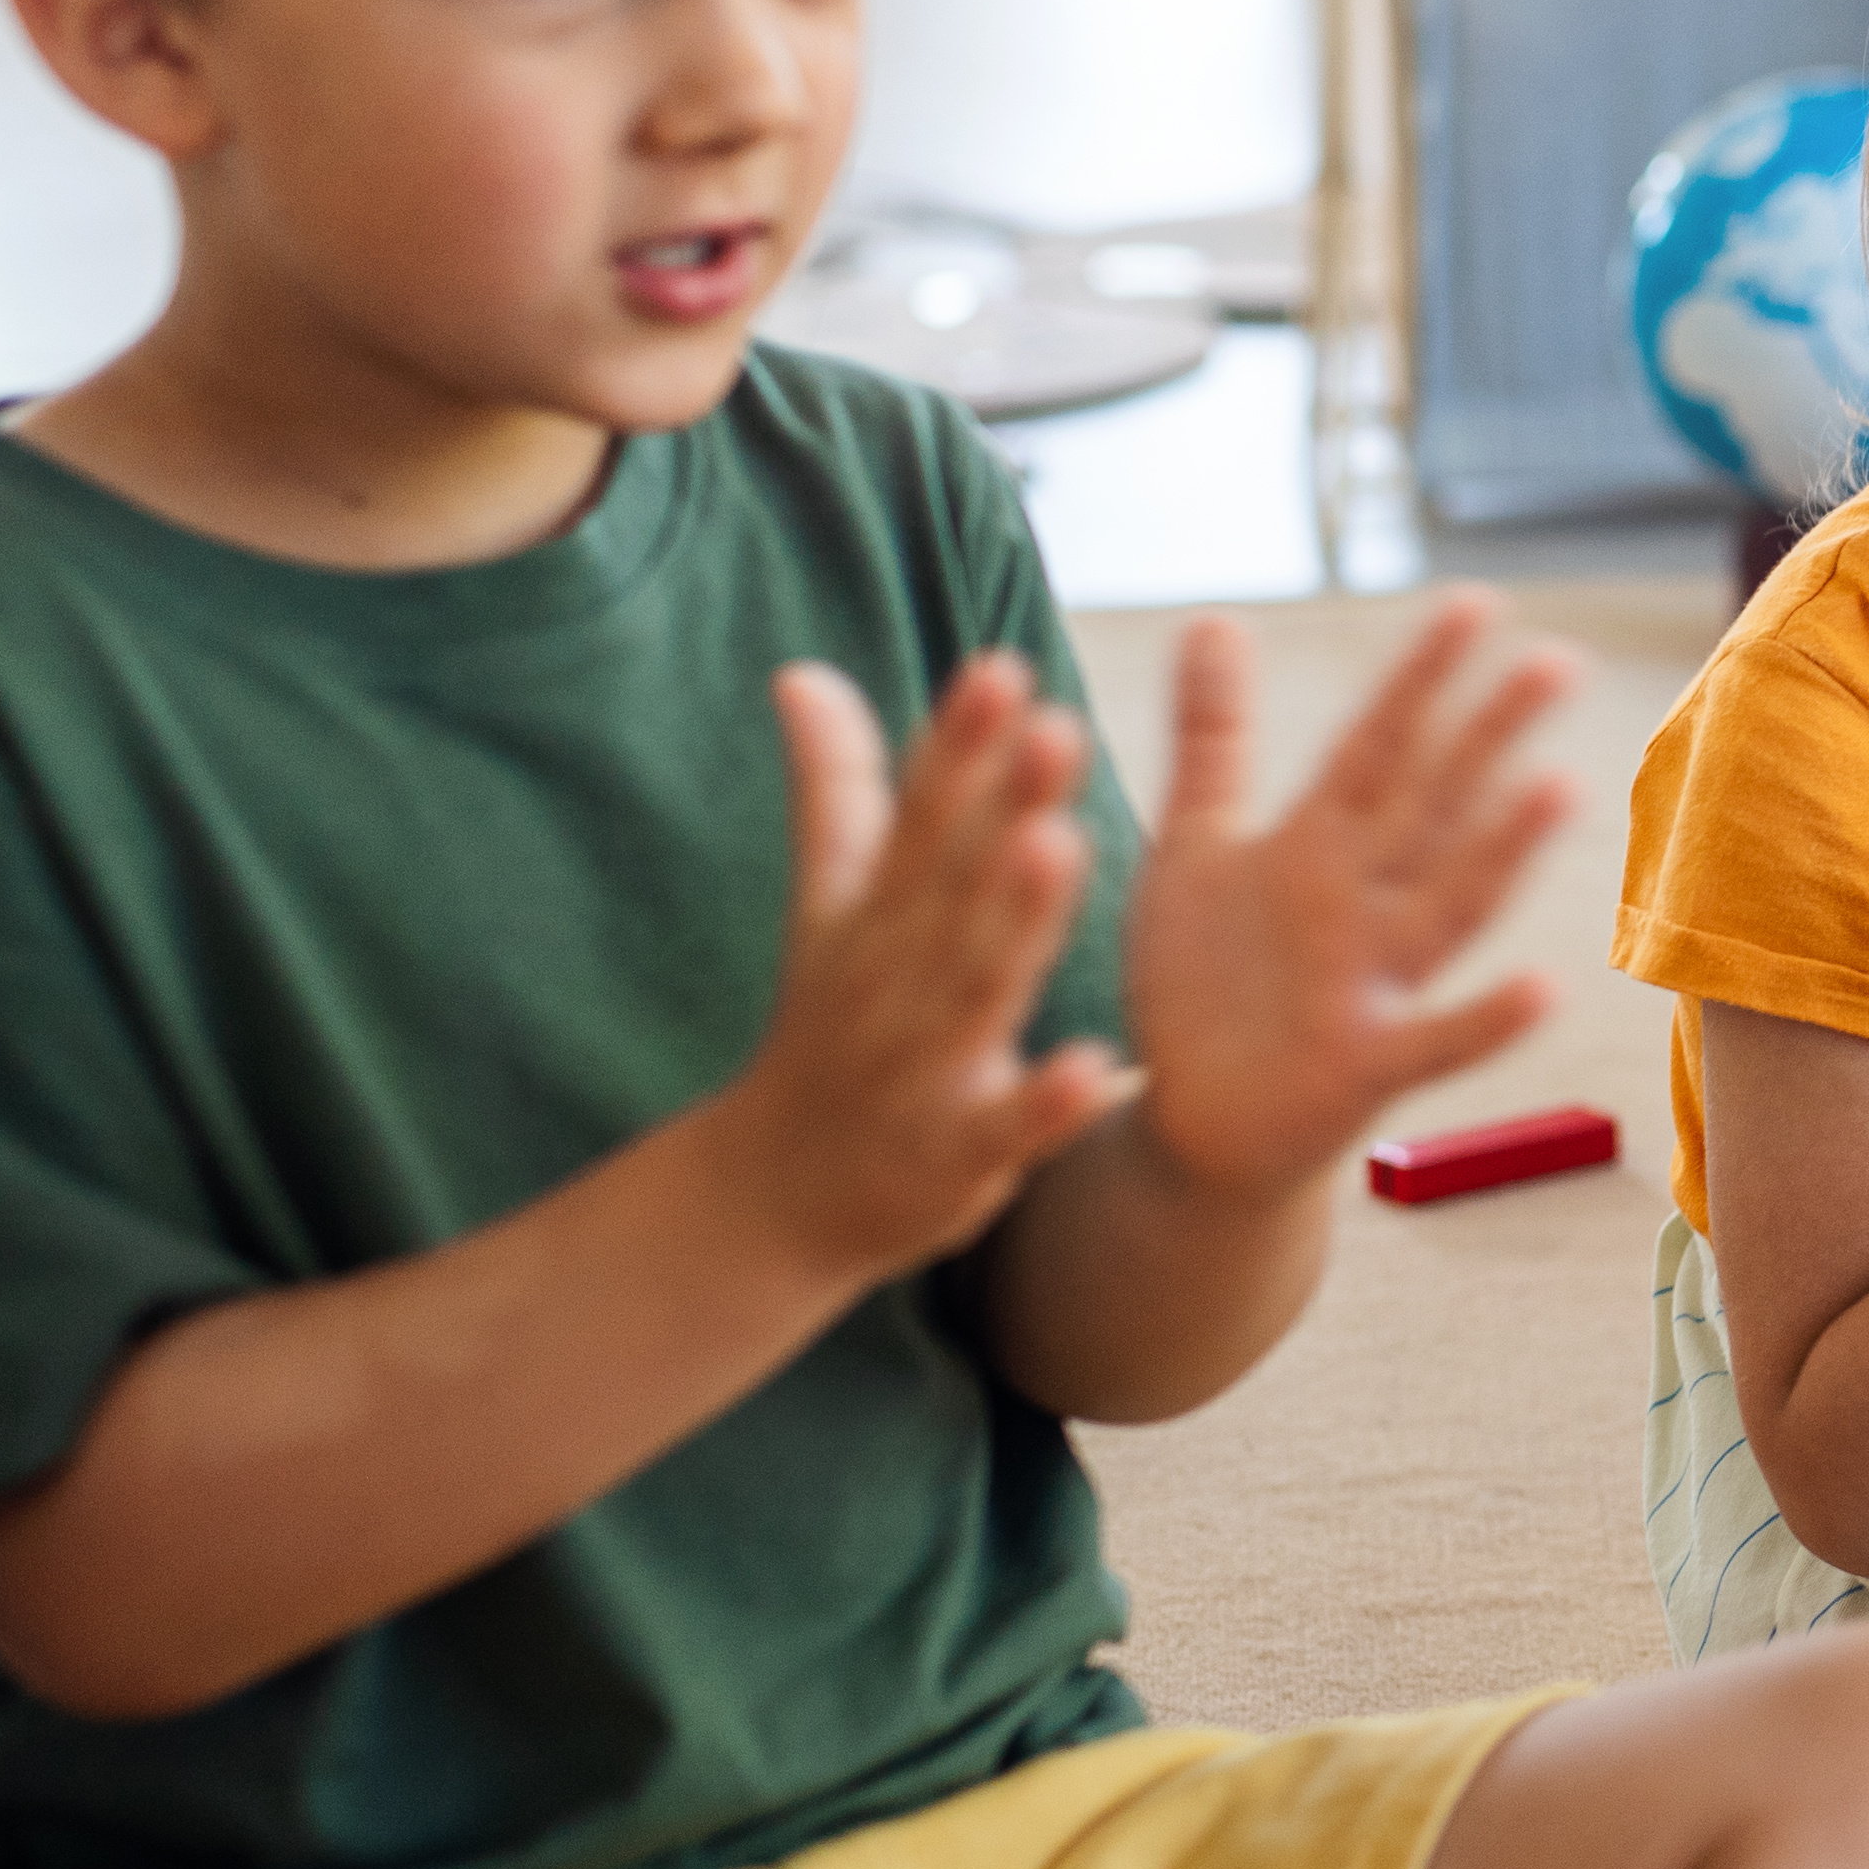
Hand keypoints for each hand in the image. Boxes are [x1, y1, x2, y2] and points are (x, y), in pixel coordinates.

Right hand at [721, 654, 1121, 1281]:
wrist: (770, 1200)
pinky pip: (1007, 1125)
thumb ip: (836, 792)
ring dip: (1015, 923)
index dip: (957, 746)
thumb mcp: (826, 911)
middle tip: (1056, 728)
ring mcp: (919, 1069)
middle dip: (1001, 808)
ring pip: (975, 988)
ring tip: (1059, 846)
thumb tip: (802, 670)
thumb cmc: (826, 1029)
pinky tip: (1098, 1067)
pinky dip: (1047, 1102)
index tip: (1000, 668)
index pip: (918, 815)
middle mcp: (891, 981)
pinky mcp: (955, 1155)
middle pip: (952, 885)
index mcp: (874, 915)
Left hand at [1124, 596, 1576, 1194]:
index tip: (1475, 602)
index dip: (1421, 678)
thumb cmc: (1206, 980)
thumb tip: (1213, 616)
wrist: (1190, 1120)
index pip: (1380, 745)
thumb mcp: (1197, 845)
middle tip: (1558, 662)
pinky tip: (1542, 988)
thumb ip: (1215, 736)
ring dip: (1503, 852)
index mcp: (1320, 844)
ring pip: (1450, 904)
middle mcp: (1363, 903)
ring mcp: (1373, 983)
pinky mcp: (1366, 1067)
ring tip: (1559, 787)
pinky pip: (1435, 1041)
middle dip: (1490, 736)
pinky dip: (1486, 1019)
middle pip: (1434, 807)